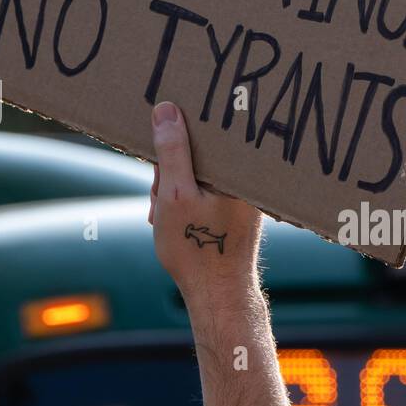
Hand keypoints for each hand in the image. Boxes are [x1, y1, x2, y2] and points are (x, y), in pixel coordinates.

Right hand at [148, 102, 262, 303]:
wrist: (218, 295)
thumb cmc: (197, 249)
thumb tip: (167, 110)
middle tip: (160, 201)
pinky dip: (184, 205)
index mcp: (238, 172)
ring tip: (165, 217)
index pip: (204, 136)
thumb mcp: (174, 195)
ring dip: (173, 192)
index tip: (162, 155)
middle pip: (197, 157)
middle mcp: (245, 181)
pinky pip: (203, 195)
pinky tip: (175, 224)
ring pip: (195, 178)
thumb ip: (172, 152)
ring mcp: (241, 197)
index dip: (176, 142)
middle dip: (170, 175)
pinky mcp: (235, 212)